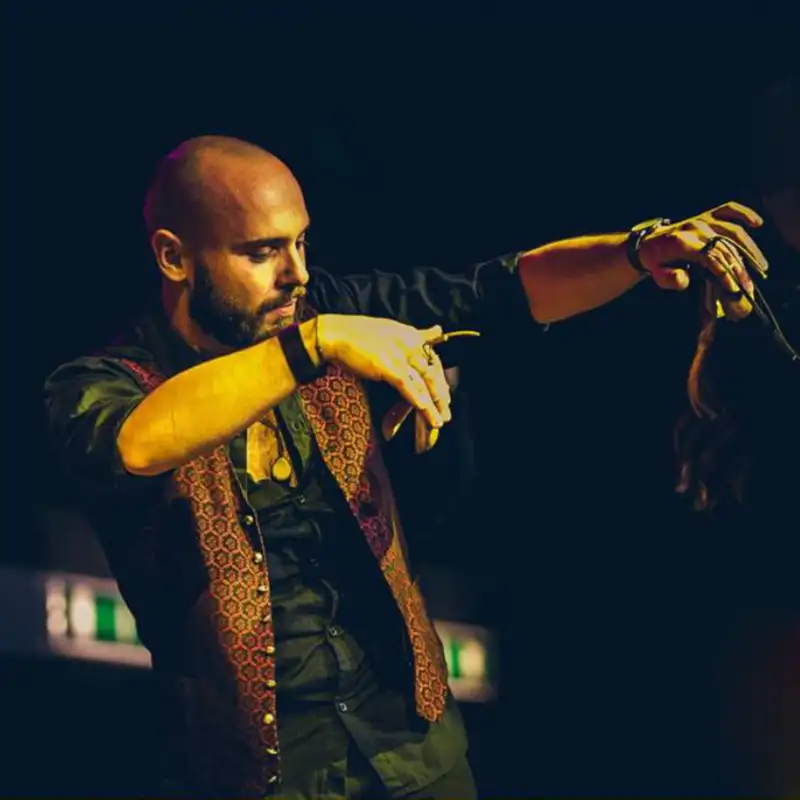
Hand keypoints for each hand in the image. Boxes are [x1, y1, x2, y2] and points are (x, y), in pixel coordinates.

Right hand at [316, 314, 451, 428]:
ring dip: (432, 404)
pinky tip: (424, 410)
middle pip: (432, 373)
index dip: (441, 380)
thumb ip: (419, 334)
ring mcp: (399, 355)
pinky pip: (406, 385)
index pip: (434, 360)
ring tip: (438, 421)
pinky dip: (417, 399)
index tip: (445, 397)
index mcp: (413, 336)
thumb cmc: (360, 333)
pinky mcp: (387, 365)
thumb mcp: (394, 330)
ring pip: (423, 382)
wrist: (336, 334)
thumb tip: (440, 330)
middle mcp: (410, 344)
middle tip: (446, 414)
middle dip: (440, 396)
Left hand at [638, 201, 769, 319]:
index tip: (735, 288)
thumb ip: (670, 279)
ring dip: (749, 249)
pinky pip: (728, 210)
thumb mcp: (657, 274)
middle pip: (725, 247)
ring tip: (761, 266)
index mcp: (682, 243)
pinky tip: (757, 223)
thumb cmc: (655, 262)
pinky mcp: (706, 216)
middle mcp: (695, 228)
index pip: (711, 258)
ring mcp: (701, 220)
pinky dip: (744, 214)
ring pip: (732, 231)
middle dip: (739, 268)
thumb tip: (683, 280)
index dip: (724, 273)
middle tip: (749, 285)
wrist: (648, 243)